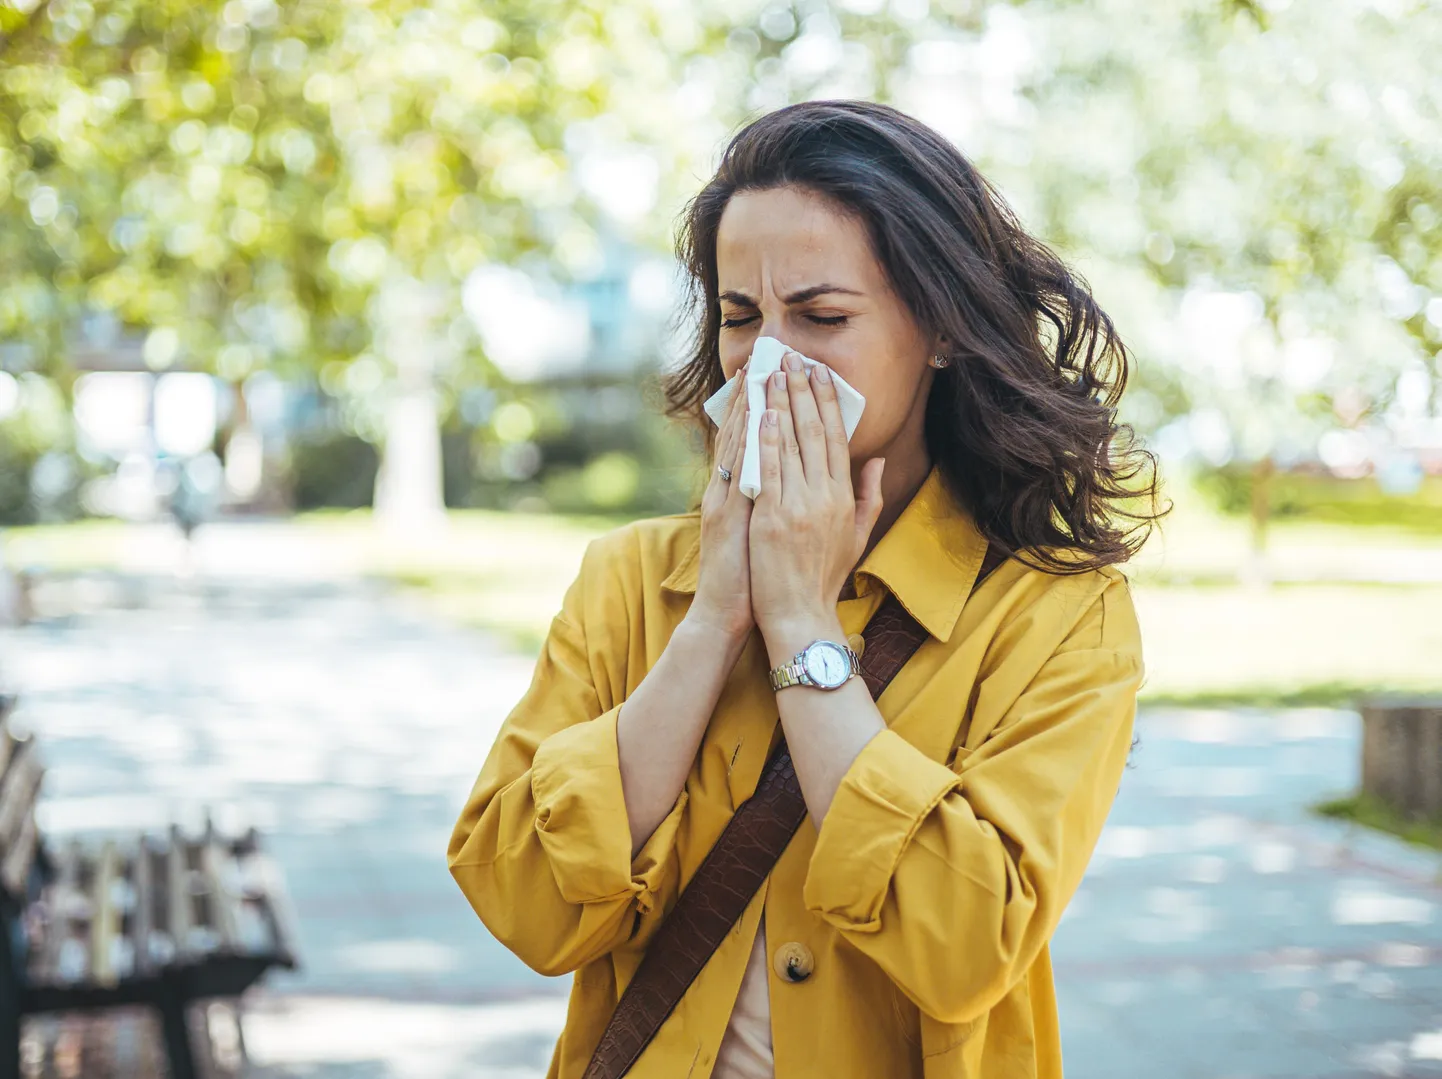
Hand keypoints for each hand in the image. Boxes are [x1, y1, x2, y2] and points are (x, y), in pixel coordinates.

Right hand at [687, 364, 753, 642]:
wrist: (725, 615)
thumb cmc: (751, 579)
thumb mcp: (764, 535)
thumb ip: (774, 504)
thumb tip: (792, 480)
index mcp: (739, 495)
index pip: (752, 443)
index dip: (762, 409)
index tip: (776, 376)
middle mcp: (727, 491)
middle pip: (740, 434)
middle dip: (753, 396)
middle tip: (766, 359)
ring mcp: (723, 501)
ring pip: (734, 445)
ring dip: (745, 408)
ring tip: (756, 374)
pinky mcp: (722, 515)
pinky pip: (734, 471)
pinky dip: (742, 442)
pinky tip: (753, 418)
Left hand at [748, 351, 884, 641]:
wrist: (800, 615)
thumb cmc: (825, 578)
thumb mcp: (857, 536)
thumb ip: (869, 495)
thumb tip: (877, 459)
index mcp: (844, 498)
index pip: (836, 438)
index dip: (828, 403)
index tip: (821, 374)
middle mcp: (823, 497)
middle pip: (813, 432)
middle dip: (803, 391)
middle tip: (793, 358)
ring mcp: (797, 507)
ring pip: (789, 445)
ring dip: (780, 405)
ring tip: (772, 374)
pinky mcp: (771, 518)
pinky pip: (768, 471)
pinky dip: (765, 441)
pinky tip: (761, 414)